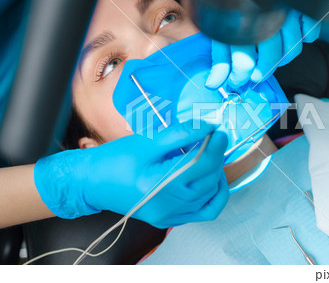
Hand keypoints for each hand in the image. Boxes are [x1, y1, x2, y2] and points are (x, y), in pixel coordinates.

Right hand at [34, 121, 228, 227]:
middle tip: (213, 140)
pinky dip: (213, 196)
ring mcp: (169, 216)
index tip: (219, 131)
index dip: (216, 145)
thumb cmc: (115, 160)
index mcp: (160, 184)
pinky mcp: (168, 220)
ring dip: (215, 174)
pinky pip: (203, 212)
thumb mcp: (147, 142)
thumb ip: (180, 134)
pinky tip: (210, 181)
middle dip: (216, 157)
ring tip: (209, 158)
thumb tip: (208, 126)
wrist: (92, 183)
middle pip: (209, 180)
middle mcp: (167, 205)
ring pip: (210, 196)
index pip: (202, 164)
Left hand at [205, 10, 319, 88]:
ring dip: (283, 57)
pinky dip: (306, 36)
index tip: (237, 80)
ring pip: (293, 48)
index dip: (240, 76)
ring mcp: (286, 10)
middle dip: (262, 71)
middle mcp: (264, 15)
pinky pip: (311, 30)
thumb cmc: (233, 8)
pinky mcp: (302, 5)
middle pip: (270, 58)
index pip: (244, 62)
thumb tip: (214, 84)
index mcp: (239, 21)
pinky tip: (291, 35)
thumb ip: (220, 57)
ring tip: (272, 56)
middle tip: (256, 74)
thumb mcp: (220, 30)